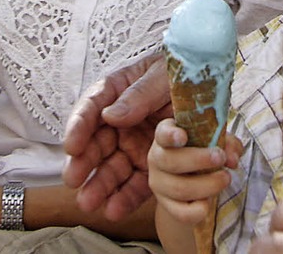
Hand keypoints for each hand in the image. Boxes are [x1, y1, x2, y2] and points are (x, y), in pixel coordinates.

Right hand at [63, 52, 172, 219]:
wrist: (211, 90)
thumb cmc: (182, 72)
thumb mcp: (162, 74)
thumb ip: (140, 93)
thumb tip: (110, 115)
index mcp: (117, 92)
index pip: (92, 107)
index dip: (79, 126)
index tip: (72, 145)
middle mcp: (119, 122)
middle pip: (96, 142)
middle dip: (83, 162)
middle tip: (73, 180)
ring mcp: (132, 145)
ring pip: (111, 168)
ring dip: (99, 186)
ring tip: (89, 203)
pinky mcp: (149, 166)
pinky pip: (136, 184)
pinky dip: (126, 198)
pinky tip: (115, 211)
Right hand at [148, 118, 240, 225]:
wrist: (191, 179)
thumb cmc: (203, 150)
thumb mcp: (215, 141)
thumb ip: (228, 144)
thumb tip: (232, 159)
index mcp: (165, 135)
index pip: (162, 134)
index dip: (171, 135)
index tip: (183, 136)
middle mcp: (157, 158)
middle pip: (171, 161)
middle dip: (198, 160)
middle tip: (221, 158)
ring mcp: (159, 183)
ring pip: (179, 188)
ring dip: (206, 185)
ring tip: (225, 178)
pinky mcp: (166, 205)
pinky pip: (181, 213)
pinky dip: (198, 210)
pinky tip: (209, 201)